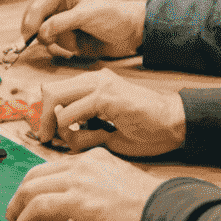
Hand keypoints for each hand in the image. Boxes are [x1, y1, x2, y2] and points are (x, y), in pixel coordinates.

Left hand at [5, 148, 160, 220]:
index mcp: (91, 158)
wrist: (162, 208)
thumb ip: (95, 187)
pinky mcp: (76, 199)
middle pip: (35, 175)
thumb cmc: (148, 204)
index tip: (30, 198)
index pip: (52, 167)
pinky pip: (39, 208)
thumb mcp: (118, 184)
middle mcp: (80, 164)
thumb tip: (78, 206)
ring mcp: (76, 179)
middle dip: (20, 194)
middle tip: (13, 211)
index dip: (36, 184)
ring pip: (32, 189)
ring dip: (17, 209)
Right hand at [20, 0, 147, 59]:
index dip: (31, 20)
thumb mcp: (87, 15)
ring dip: (54, 40)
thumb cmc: (113, 16)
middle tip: (35, 42)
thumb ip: (61, 23)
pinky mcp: (68, 33)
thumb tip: (40, 34)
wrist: (132, 33)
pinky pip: (54, 41)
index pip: (40, 3)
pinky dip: (60, 47)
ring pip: (44, 31)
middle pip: (36, 16)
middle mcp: (61, 2)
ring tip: (73, 42)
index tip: (27, 36)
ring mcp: (63, 18)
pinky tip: (76, 46)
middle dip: (36, 30)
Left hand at [30, 69, 185, 156]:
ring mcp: (99, 84)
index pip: (56, 91)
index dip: (47, 114)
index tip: (46, 134)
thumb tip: (59, 136)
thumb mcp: (107, 130)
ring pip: (55, 98)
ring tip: (70, 141)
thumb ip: (84, 130)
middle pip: (50, 91)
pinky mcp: (106, 96)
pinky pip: (71, 114)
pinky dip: (71, 131)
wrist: (176, 123)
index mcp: (93, 84)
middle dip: (44, 118)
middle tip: (46, 139)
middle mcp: (93, 79)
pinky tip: (86, 141)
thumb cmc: (146, 130)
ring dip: (57, 125)